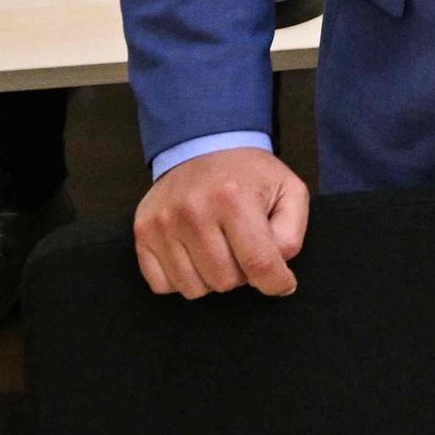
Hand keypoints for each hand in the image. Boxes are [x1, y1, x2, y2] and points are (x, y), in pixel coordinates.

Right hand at [134, 146, 309, 298]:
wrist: (203, 145)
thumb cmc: (249, 175)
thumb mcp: (288, 191)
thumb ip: (291, 233)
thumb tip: (277, 271)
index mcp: (234, 199)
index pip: (258, 264)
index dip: (276, 282)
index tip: (282, 283)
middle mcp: (193, 211)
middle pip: (225, 282)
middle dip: (242, 274)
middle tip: (242, 248)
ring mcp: (163, 223)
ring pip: (194, 289)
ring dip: (212, 278)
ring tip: (219, 249)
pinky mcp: (142, 233)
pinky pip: (163, 285)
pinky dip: (182, 278)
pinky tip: (194, 254)